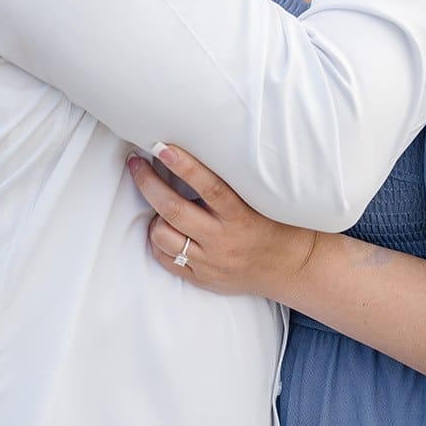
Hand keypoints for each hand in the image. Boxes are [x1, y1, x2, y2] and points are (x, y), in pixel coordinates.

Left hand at [125, 145, 318, 298]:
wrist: (289, 267)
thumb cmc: (272, 223)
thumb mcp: (260, 200)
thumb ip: (230, 183)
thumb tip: (193, 153)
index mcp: (241, 216)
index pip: (210, 187)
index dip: (185, 166)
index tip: (162, 147)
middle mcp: (223, 240)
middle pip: (174, 210)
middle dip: (148, 183)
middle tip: (136, 162)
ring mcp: (210, 262)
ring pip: (163, 236)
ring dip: (153, 216)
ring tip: (157, 203)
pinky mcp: (201, 278)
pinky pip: (166, 259)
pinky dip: (159, 241)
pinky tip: (165, 228)